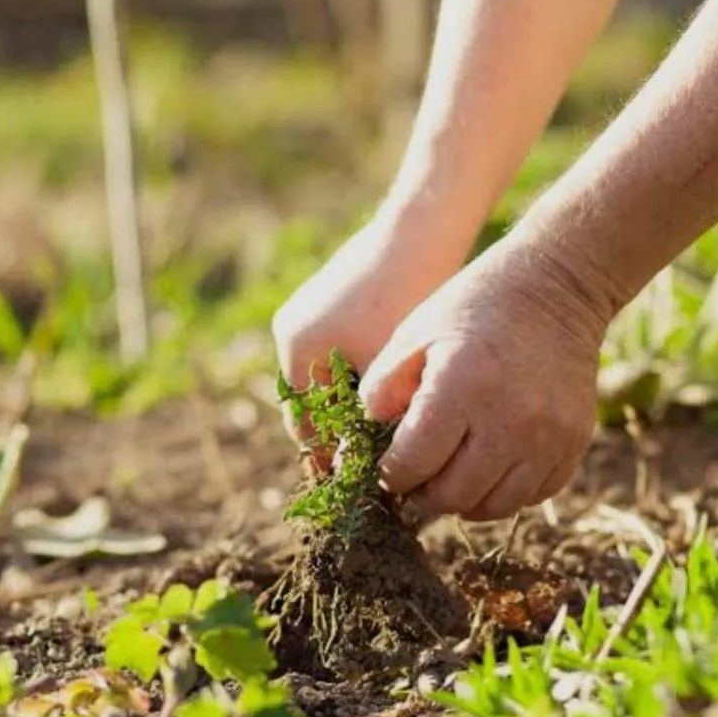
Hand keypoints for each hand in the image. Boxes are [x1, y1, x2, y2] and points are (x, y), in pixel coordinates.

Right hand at [272, 210, 462, 467]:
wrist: (422, 228)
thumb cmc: (405, 297)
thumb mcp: (384, 368)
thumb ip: (365, 419)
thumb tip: (354, 471)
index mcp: (297, 348)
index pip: (304, 424)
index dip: (328, 459)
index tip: (355, 488)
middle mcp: (294, 330)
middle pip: (313, 403)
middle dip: (340, 435)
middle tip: (373, 469)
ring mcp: (313, 313)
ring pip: (330, 381)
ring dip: (353, 408)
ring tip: (387, 437)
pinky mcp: (337, 301)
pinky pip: (342, 355)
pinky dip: (362, 380)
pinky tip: (397, 395)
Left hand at [359, 236, 612, 519]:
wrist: (557, 288)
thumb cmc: (475, 307)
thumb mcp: (415, 333)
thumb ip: (382, 388)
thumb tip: (365, 443)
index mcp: (461, 386)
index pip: (413, 464)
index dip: (390, 476)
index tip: (386, 471)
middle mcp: (509, 419)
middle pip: (452, 496)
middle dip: (423, 497)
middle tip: (413, 484)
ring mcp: (548, 436)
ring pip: (493, 507)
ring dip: (463, 502)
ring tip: (449, 481)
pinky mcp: (574, 443)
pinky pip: (532, 495)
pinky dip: (504, 493)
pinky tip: (488, 469)